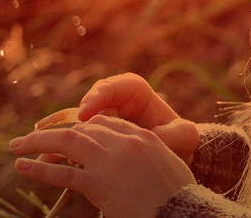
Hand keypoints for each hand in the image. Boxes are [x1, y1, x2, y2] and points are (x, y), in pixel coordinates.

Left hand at [10, 115, 195, 217]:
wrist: (181, 211)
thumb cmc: (177, 198)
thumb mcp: (167, 168)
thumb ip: (148, 160)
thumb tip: (134, 169)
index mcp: (144, 138)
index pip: (108, 122)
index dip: (84, 126)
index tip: (68, 133)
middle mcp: (126, 142)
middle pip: (83, 129)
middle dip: (54, 132)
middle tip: (29, 138)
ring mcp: (111, 160)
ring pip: (67, 142)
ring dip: (38, 142)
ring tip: (17, 146)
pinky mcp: (99, 182)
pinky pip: (63, 173)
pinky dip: (40, 169)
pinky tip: (22, 167)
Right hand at [78, 72, 198, 163]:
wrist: (173, 154)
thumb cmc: (178, 137)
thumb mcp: (182, 135)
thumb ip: (169, 134)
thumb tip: (153, 138)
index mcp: (135, 90)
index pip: (112, 86)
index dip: (96, 97)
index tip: (85, 113)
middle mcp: (115, 101)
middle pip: (90, 105)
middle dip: (81, 121)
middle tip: (73, 137)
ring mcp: (103, 118)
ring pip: (83, 125)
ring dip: (74, 139)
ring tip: (67, 154)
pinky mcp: (96, 136)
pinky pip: (81, 141)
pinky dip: (74, 151)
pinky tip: (68, 164)